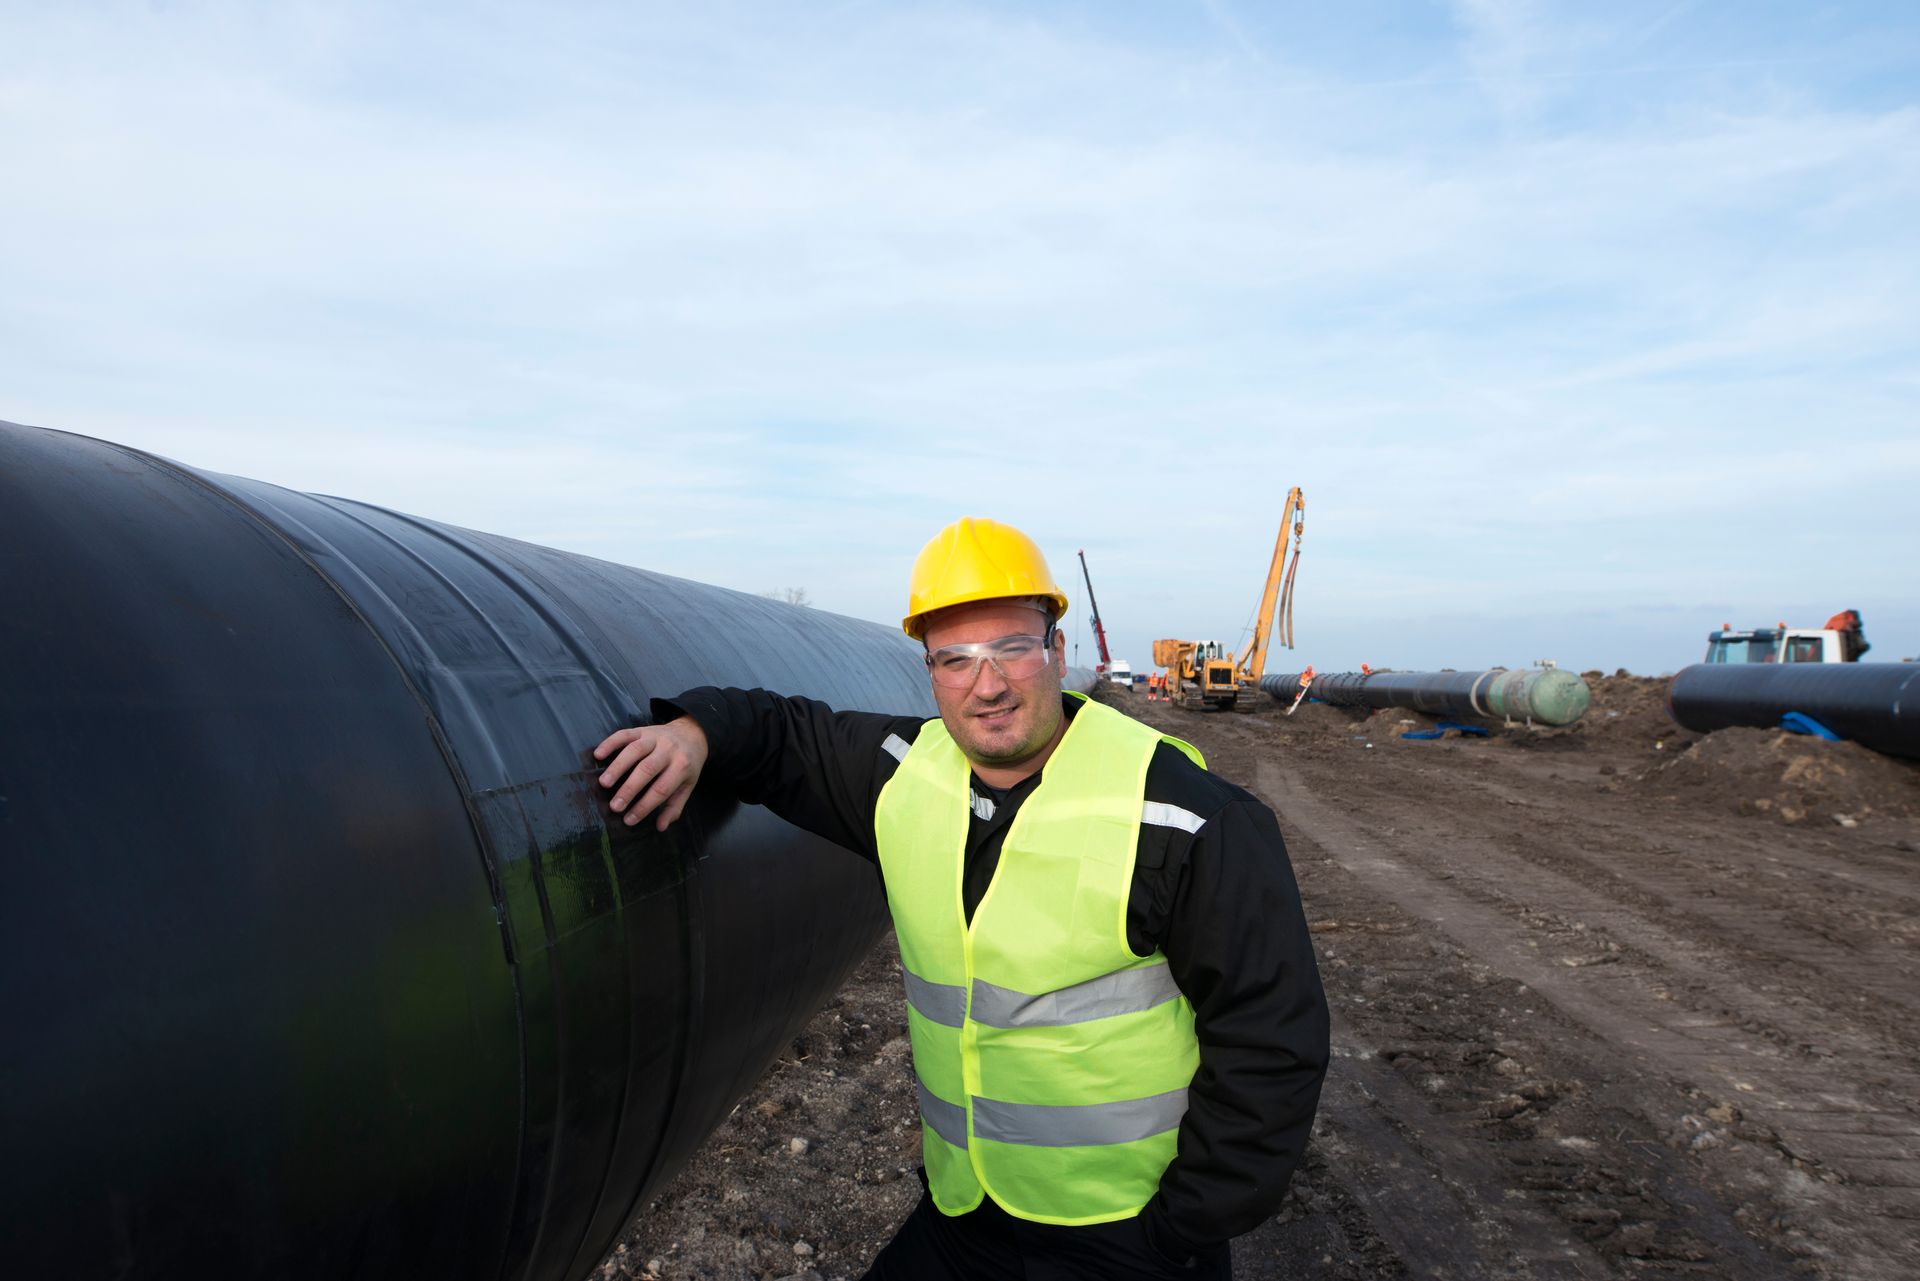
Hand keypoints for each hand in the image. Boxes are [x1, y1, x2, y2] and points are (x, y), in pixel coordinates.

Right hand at [592, 716, 709, 829]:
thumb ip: (674, 806)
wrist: (692, 734)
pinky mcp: (642, 729)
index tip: (629, 820)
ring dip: (618, 767)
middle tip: (614, 806)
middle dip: (629, 789)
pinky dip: (610, 743)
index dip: (644, 806)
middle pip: (647, 769)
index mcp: (682, 767)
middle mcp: (669, 750)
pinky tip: (598, 755)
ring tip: (604, 783)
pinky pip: (625, 734)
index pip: (661, 789)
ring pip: (635, 750)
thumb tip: (661, 827)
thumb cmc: (687, 766)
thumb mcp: (687, 786)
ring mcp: (654, 737)